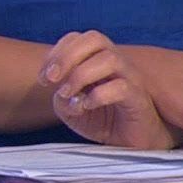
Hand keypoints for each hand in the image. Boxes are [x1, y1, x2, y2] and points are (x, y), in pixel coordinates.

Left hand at [40, 31, 173, 149]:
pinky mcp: (139, 99)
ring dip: (80, 74)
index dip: (57, 52)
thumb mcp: (72, 110)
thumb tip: (61, 92)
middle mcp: (117, 63)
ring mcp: (130, 78)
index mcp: (99, 60)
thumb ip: (61, 98)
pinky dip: (98, 95)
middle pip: (95, 38)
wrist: (134, 143)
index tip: (43, 78)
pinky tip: (87, 106)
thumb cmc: (105, 121)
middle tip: (51, 80)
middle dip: (67, 56)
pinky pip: (121, 87)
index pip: (79, 38)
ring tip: (68, 94)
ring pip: (110, 58)